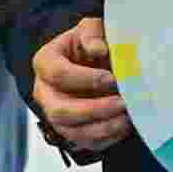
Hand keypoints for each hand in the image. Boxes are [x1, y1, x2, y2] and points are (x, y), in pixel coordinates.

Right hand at [25, 19, 134, 160]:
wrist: (93, 61)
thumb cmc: (90, 44)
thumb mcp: (91, 29)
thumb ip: (92, 34)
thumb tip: (98, 49)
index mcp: (45, 63)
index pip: (57, 74)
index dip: (85, 79)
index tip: (111, 78)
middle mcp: (45, 93)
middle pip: (60, 111)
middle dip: (94, 110)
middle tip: (122, 103)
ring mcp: (56, 115)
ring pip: (73, 132)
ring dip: (103, 128)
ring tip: (127, 117)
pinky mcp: (72, 131)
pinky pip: (86, 143)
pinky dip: (107, 138)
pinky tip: (124, 126)